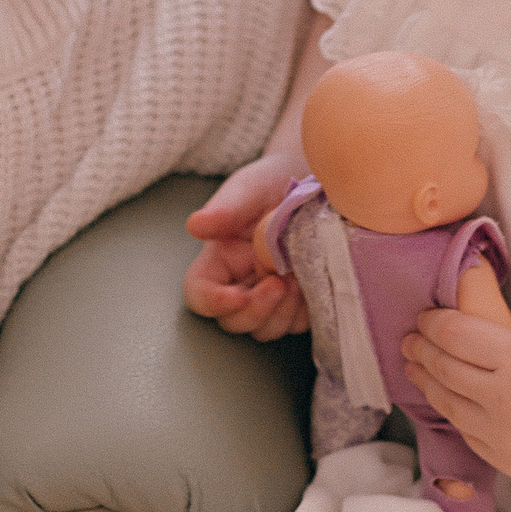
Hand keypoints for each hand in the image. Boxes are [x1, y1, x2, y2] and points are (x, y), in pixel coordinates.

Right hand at [184, 158, 307, 340]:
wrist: (311, 182)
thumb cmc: (270, 185)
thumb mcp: (248, 190)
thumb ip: (225, 210)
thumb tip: (195, 225)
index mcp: (218, 261)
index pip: (199, 294)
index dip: (213, 303)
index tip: (237, 296)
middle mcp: (240, 284)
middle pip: (233, 322)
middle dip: (256, 310)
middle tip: (279, 283)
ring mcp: (269, 297)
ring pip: (265, 330)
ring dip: (282, 313)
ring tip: (299, 279)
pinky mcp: (298, 303)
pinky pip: (297, 324)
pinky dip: (306, 312)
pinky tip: (315, 283)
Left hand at [402, 305, 510, 481]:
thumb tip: (480, 318)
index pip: (456, 337)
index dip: (434, 323)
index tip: (425, 315)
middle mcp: (506, 406)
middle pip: (444, 372)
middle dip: (422, 351)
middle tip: (410, 339)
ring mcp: (506, 441)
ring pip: (449, 407)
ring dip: (429, 383)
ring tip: (417, 367)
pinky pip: (469, 435)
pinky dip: (456, 413)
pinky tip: (450, 398)